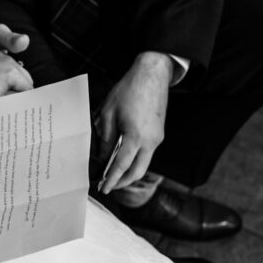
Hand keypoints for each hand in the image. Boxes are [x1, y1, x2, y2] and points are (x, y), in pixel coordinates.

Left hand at [0, 47, 32, 105]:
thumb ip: (12, 102)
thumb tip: (22, 104)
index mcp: (12, 73)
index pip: (28, 87)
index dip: (24, 98)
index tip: (19, 106)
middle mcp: (8, 60)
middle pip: (23, 77)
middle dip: (19, 88)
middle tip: (11, 100)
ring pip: (13, 70)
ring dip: (10, 80)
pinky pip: (2, 63)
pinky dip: (0, 72)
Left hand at [96, 52, 171, 193]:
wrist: (152, 74)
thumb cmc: (129, 90)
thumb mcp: (108, 113)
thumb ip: (105, 138)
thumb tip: (103, 155)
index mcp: (136, 137)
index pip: (122, 166)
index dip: (111, 179)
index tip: (103, 188)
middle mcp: (150, 141)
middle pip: (138, 171)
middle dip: (123, 182)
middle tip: (109, 185)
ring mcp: (157, 138)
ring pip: (144, 164)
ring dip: (130, 172)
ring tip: (115, 174)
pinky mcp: (159, 133)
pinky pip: (148, 153)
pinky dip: (136, 160)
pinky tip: (124, 158)